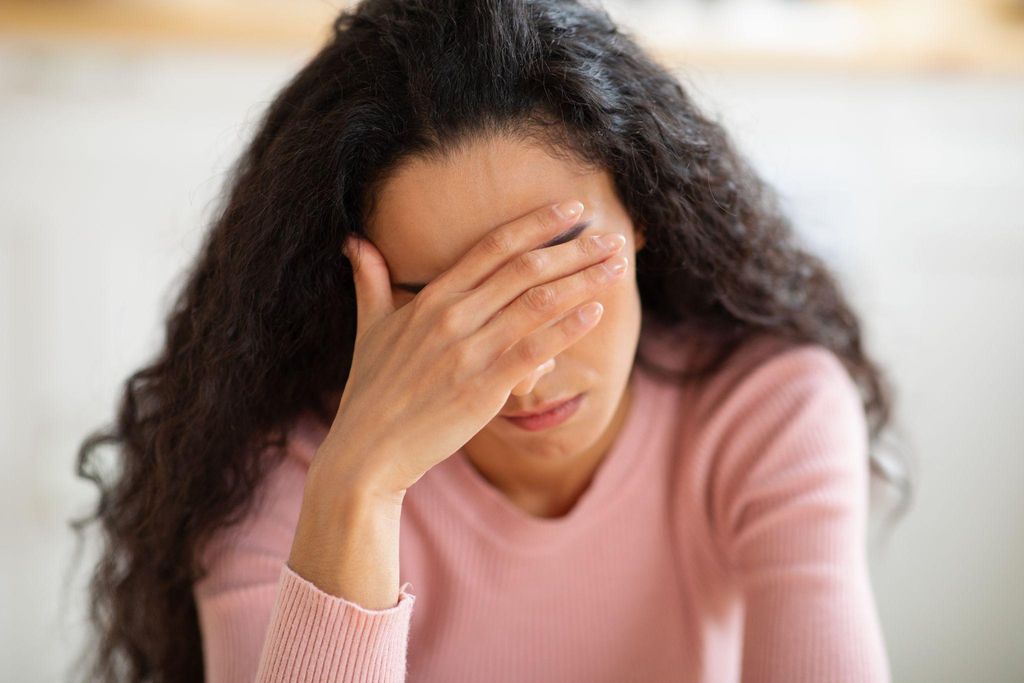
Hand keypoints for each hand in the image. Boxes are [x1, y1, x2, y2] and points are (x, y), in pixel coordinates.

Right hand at [316, 200, 627, 497]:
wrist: (367, 452)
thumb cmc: (370, 391)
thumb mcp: (368, 328)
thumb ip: (370, 281)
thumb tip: (355, 243)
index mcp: (432, 298)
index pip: (493, 246)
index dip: (537, 223)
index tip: (572, 207)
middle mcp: (453, 316)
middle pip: (525, 268)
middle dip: (575, 248)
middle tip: (612, 236)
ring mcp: (469, 351)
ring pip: (538, 303)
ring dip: (584, 280)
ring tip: (618, 266)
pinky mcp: (483, 388)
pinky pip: (534, 350)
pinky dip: (568, 328)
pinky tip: (596, 312)